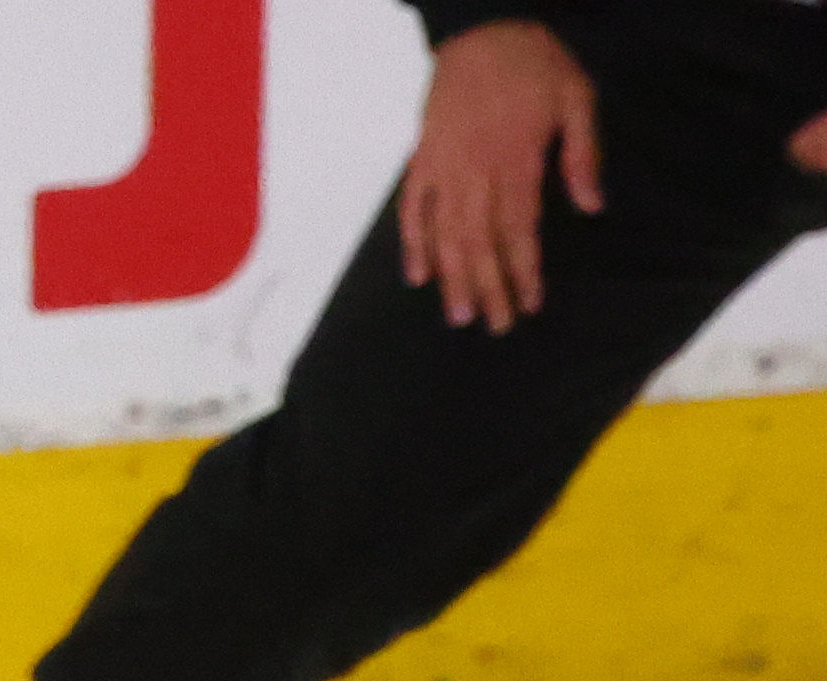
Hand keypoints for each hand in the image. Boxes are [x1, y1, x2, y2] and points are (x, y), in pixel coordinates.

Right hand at [401, 21, 599, 328]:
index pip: (519, 229)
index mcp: (517, 160)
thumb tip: (592, 205)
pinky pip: (413, 211)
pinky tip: (419, 275)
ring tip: (460, 315)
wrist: (482, 30)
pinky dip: (414, 244)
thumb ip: (582, 153)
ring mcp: (444, 169)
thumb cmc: (536, 62)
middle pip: (480, 243)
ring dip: (453, 278)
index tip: (530, 302)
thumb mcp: (577, 97)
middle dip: (489, 287)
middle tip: (497, 325)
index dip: (523, 270)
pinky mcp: (423, 160)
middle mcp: (476, 172)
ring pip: (446, 235)